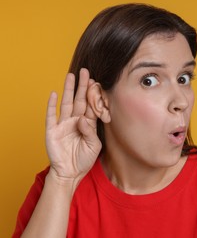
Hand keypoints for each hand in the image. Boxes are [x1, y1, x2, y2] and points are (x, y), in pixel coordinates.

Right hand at [45, 68, 101, 183]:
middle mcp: (76, 121)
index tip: (96, 81)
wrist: (70, 173)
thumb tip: (82, 119)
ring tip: (71, 76)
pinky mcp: (52, 130)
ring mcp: (63, 124)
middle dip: (82, 86)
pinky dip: (52, 105)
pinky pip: (51, 115)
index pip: (91, 106)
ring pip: (67, 103)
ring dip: (68, 90)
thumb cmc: (84, 159)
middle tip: (85, 72)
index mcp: (88, 124)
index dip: (93, 95)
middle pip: (80, 100)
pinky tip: (54, 94)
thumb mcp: (94, 146)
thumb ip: (90, 131)